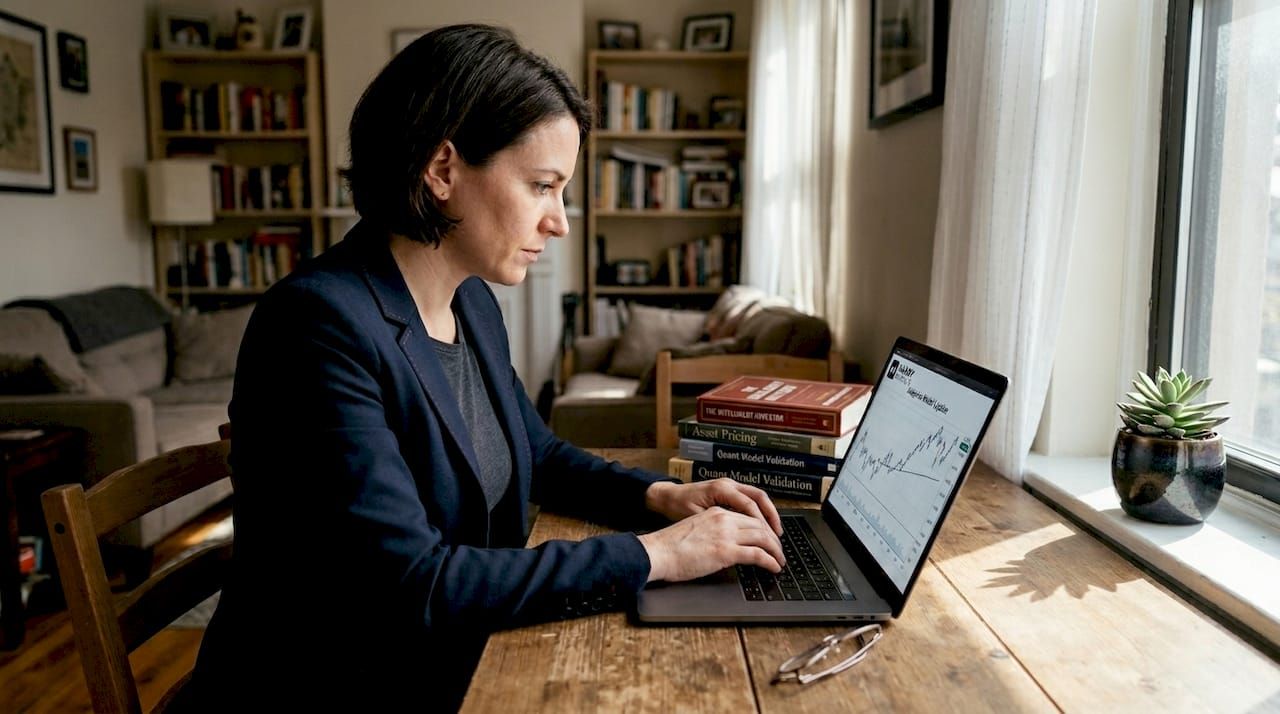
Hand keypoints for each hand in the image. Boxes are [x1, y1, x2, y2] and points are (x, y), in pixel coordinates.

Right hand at [637, 506, 785, 582]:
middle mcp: (724, 519)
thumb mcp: (695, 531)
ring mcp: (726, 534)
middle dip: (773, 539)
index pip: (748, 516)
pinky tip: (774, 567)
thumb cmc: (670, 547)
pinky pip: (758, 555)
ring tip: (780, 560)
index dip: (763, 528)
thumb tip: (725, 548)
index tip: (768, 538)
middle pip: (760, 525)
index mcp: (716, 512)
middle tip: (779, 550)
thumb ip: (713, 533)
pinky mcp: (726, 551)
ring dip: (776, 550)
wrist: (658, 552)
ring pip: (763, 537)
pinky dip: (770, 561)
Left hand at [645, 479, 782, 535]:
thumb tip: (738, 539)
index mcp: (721, 488)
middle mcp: (729, 484)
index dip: (762, 524)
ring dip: (768, 515)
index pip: (750, 505)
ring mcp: (730, 486)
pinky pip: (749, 500)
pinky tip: (762, 527)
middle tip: (778, 537)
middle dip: (772, 518)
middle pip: (759, 498)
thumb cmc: (677, 507)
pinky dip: (759, 513)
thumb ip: (717, 525)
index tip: (770, 540)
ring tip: (775, 533)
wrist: (666, 496)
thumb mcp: (696, 517)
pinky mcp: (728, 492)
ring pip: (757, 497)